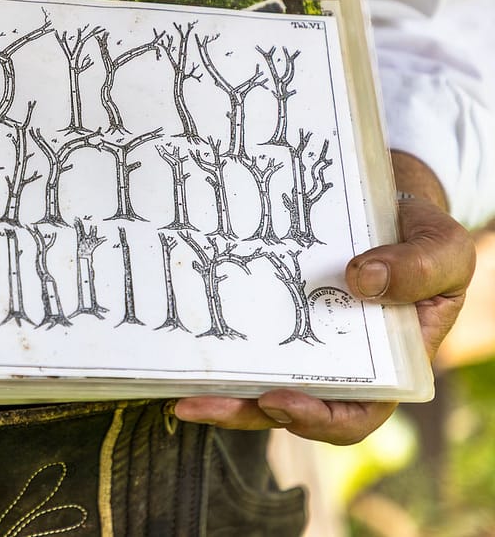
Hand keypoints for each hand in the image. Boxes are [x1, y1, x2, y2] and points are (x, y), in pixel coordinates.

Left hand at [174, 152, 475, 444]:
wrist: (388, 199)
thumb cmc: (422, 235)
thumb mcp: (443, 248)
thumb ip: (420, 269)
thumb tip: (361, 280)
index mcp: (388, 366)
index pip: (355, 415)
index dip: (317, 420)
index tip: (278, 402)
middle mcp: (337, 363)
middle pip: (288, 407)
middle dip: (242, 412)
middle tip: (197, 404)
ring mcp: (299, 342)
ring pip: (255, 381)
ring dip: (217, 392)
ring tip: (177, 390)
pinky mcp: (271, 314)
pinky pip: (241, 338)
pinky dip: (214, 346)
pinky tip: (179, 341)